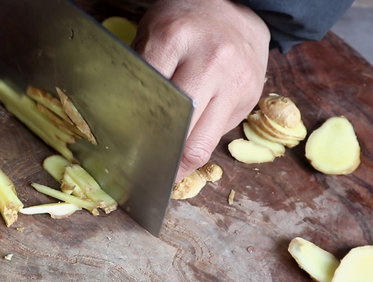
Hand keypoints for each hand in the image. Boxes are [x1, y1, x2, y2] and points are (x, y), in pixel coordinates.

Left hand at [133, 0, 270, 180]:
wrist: (237, 7)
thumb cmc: (185, 22)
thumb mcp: (152, 33)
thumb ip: (140, 72)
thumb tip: (122, 122)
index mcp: (174, 38)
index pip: (147, 101)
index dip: (133, 132)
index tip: (122, 153)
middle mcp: (210, 61)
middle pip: (180, 131)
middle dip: (159, 160)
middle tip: (143, 175)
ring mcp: (235, 81)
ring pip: (204, 144)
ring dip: (181, 163)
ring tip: (165, 173)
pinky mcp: (250, 97)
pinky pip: (219, 134)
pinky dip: (200, 142)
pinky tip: (188, 144)